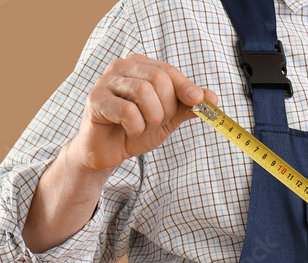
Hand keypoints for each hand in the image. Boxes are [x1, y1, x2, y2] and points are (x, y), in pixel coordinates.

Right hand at [70, 54, 215, 171]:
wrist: (109, 151)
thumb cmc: (136, 129)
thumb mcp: (168, 117)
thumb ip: (188, 106)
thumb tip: (212, 97)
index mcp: (140, 66)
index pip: (169, 71)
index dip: (186, 87)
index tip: (198, 101)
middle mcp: (121, 67)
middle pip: (159, 80)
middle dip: (166, 109)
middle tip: (156, 122)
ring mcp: (105, 81)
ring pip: (144, 93)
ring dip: (151, 119)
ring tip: (142, 127)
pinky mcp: (95, 100)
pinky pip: (128, 112)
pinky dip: (136, 128)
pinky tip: (128, 130)